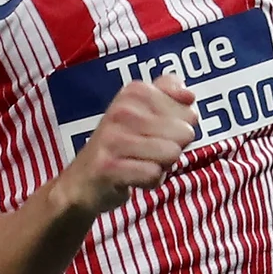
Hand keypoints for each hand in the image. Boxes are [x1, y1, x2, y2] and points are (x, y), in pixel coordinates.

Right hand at [56, 74, 197, 217]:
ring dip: (162, 166)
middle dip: (173, 148)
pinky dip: (150, 181)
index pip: (189, 113)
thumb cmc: (122, 145)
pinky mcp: (109, 166)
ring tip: (140, 163)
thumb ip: (170, 94)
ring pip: (172, 153)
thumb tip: (189, 95)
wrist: (82, 180)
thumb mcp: (145, 112)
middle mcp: (122, 110)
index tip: (156, 132)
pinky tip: (133, 177)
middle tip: (148, 150)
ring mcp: (113, 138)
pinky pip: (154, 174)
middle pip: (184, 134)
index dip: (180, 128)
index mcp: (134, 92)